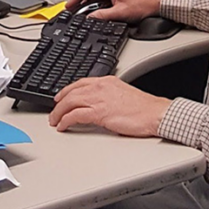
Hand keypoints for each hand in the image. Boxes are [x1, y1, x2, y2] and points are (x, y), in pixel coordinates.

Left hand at [48, 76, 171, 136]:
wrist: (155, 113)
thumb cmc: (144, 108)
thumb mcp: (123, 95)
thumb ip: (109, 96)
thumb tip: (99, 105)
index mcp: (107, 81)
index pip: (81, 83)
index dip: (67, 90)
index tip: (61, 97)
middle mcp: (101, 87)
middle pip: (72, 92)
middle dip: (59, 103)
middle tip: (54, 112)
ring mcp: (99, 99)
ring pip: (70, 102)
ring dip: (58, 113)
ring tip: (54, 121)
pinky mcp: (99, 113)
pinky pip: (75, 116)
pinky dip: (65, 121)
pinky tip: (63, 126)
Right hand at [68, 0, 161, 22]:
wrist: (157, 3)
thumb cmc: (144, 4)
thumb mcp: (120, 13)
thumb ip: (102, 16)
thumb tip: (90, 18)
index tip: (68, 6)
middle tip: (70, 9)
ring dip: (87, 0)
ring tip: (78, 10)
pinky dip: (95, 0)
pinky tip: (92, 8)